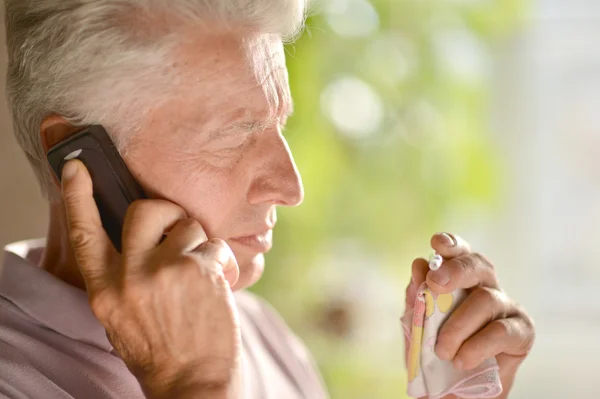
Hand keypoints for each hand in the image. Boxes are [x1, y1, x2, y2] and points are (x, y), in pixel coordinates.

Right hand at [60, 159, 241, 398]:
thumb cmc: (160, 350)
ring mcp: (165, 270)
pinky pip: (215, 245)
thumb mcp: (123, 317)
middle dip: (165, 210)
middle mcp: (130, 277)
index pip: (84, 234)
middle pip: (144, 211)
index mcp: (105, 290)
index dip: (78, 197)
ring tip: (201, 273)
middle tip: (177, 228)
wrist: (193, 382)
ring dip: (199, 243)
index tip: (77, 168)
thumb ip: (124, 276)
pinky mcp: (199, 270)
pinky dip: (221, 261)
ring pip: (188, 225)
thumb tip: (141, 239)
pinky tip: (218, 285)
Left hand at [405, 233, 534, 398]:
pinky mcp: (521, 332)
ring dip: (458, 325)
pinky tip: (462, 360)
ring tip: (442, 351)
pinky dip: (477, 346)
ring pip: (486, 299)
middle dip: (456, 270)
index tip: (436, 243)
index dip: (451, 244)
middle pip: (479, 265)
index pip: (459, 253)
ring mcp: (506, 307)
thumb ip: (417, 299)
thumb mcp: (418, 328)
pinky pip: (501, 331)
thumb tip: (418, 265)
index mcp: (459, 281)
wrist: (454, 391)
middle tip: (435, 284)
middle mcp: (485, 287)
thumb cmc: (436, 356)